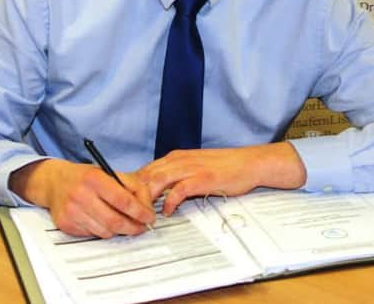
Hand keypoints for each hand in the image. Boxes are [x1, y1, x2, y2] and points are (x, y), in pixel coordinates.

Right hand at [9, 159, 155, 237]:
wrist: (55, 182)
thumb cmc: (87, 178)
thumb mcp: (111, 173)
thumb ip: (133, 186)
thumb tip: (147, 207)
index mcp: (95, 178)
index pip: (123, 200)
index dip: (140, 212)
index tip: (149, 217)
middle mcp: (81, 194)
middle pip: (115, 221)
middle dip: (133, 227)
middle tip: (142, 227)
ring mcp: (72, 211)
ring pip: (105, 231)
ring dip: (119, 230)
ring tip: (124, 223)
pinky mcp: (66, 224)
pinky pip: (93, 235)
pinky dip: (103, 231)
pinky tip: (104, 221)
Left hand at [138, 142, 305, 215]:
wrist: (248, 162)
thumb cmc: (221, 168)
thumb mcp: (192, 169)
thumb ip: (174, 177)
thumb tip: (155, 193)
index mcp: (173, 158)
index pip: (143, 171)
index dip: (131, 189)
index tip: (126, 205)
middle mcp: (178, 160)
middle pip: (145, 176)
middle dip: (134, 196)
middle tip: (131, 215)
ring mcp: (190, 168)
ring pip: (157, 181)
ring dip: (148, 200)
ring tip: (145, 216)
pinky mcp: (202, 177)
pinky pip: (179, 189)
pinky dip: (170, 201)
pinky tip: (169, 211)